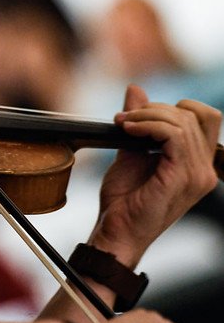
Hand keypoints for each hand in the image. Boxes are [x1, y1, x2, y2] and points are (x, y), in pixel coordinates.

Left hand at [90, 84, 220, 265]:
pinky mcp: (182, 177)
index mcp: (198, 164)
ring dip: (147, 115)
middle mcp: (205, 169)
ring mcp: (197, 174)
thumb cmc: (123, 202)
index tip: (138, 117)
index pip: (206, 118)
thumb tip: (136, 88)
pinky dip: (148, 125)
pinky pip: (174, 135)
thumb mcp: (130, 152)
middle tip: (126, 119)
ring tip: (123, 123)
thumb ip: (139, 122)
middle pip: (197, 114)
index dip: (173, 108)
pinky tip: (128, 130)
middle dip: (157, 109)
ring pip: (183, 122)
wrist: (115, 233)